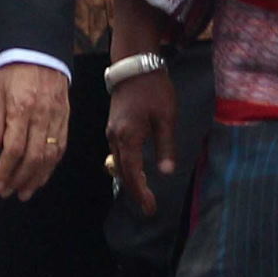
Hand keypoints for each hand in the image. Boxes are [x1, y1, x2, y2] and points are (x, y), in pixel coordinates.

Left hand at [0, 62, 69, 199]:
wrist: (40, 51)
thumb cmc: (13, 72)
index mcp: (21, 109)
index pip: (14, 149)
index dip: (5, 171)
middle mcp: (41, 116)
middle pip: (34, 157)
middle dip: (20, 179)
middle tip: (9, 193)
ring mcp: (57, 118)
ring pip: (50, 156)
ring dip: (37, 178)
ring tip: (25, 192)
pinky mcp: (66, 118)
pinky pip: (61, 147)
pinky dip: (51, 165)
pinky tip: (42, 175)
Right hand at [105, 66, 176, 217]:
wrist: (134, 68)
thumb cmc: (154, 91)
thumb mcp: (166, 118)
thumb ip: (166, 146)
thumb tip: (166, 171)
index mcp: (128, 137)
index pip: (133, 173)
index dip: (141, 193)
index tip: (150, 208)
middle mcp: (115, 138)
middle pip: (122, 173)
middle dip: (135, 192)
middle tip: (148, 208)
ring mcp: (112, 132)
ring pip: (118, 164)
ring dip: (130, 180)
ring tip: (144, 194)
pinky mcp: (114, 127)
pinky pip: (118, 154)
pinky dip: (127, 167)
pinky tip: (137, 172)